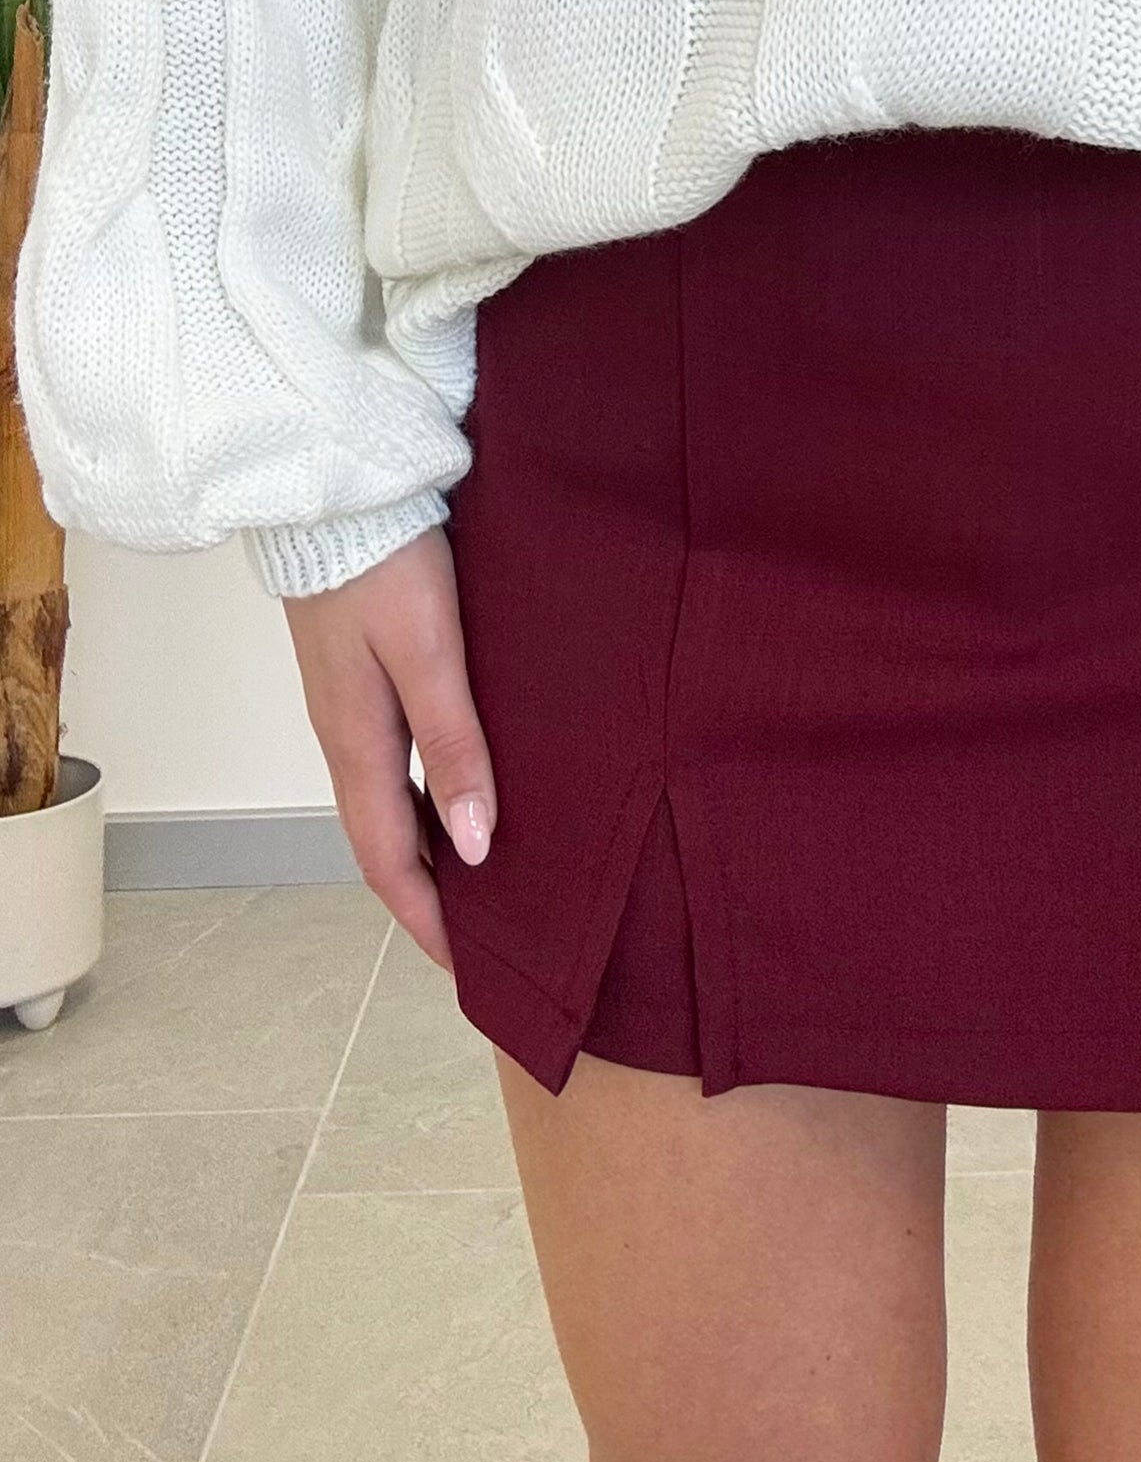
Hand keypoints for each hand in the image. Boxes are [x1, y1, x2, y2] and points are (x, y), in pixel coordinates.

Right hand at [280, 523, 495, 973]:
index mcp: (358, 745)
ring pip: (387, 803)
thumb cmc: (385, 563)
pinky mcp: (359, 672)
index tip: (470, 972)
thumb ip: (454, 746)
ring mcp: (348, 706)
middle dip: (430, 899)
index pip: (392, 863)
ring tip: (483, 878)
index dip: (430, 922)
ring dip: (428, 848)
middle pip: (386, 842)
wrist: (334, 489)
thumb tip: (476, 846)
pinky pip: (390, 762)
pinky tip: (459, 789)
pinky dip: (424, 796)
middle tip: (484, 939)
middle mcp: (345, 737)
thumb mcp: (429, 654)